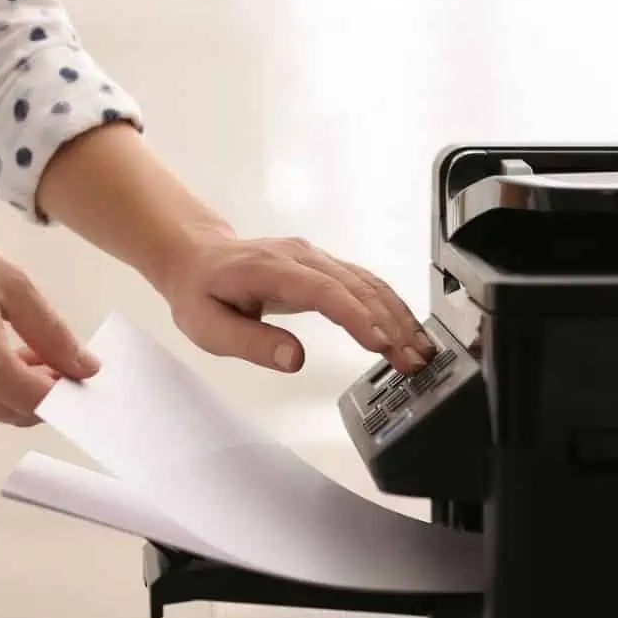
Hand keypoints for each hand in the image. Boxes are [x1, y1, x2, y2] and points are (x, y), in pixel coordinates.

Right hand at [0, 198, 97, 426]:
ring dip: (18, 386)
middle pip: (17, 413)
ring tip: (28, 342)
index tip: (84, 367)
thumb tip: (86, 368)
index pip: (42, 403)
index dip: (70, 391)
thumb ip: (52, 332)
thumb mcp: (11, 285)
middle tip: (60, 352)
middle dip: (47, 391)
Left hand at [152, 228, 437, 374]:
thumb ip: (251, 344)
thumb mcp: (209, 328)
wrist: (196, 256)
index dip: (357, 317)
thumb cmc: (201, 293)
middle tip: (414, 361)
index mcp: (272, 269)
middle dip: (391, 324)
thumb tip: (294, 359)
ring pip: (368, 283)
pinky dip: (390, 306)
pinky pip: (364, 282)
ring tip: (420, 351)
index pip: (325, 291)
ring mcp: (316, 258)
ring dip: (398, 316)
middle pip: (357, 287)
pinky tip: (406, 330)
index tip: (381, 344)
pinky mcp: (325, 265)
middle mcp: (302, 257)